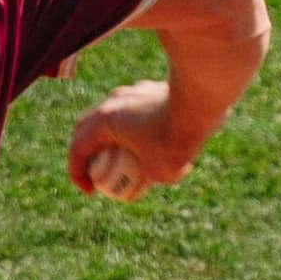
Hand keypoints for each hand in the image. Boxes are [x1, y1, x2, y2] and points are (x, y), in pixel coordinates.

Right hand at [67, 80, 187, 201]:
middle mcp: (114, 101)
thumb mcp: (161, 172)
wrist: (202, 100)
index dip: (78, 175)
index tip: (92, 192)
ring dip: (115, 137)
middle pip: (88, 127)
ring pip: (113, 115)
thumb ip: (151, 175)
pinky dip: (137, 127)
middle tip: (99, 172)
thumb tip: (153, 173)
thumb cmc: (177, 136)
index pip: (78, 149)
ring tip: (130, 156)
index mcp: (105, 121)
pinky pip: (135, 109)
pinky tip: (156, 140)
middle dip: (89, 152)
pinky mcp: (151, 87)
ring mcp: (132, 91)